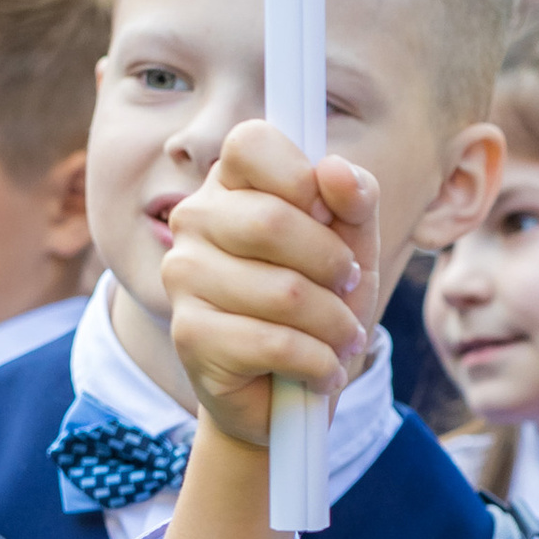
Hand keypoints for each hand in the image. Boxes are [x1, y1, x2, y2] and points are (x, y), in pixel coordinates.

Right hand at [160, 121, 377, 452]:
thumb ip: (355, 200)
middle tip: (348, 290)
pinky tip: (321, 371)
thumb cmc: (320, 306)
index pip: (251, 142)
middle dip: (335, 267)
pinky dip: (318, 363)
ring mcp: (183, 277)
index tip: (330, 218)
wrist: (287, 396)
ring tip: (340, 339)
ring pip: (283, 291)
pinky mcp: (189, 336)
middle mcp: (194, 220)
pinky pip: (275, 342)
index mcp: (231, 184)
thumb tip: (335, 169)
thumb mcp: (354, 247)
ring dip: (334, 325)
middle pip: (272, 220)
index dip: (303, 178)